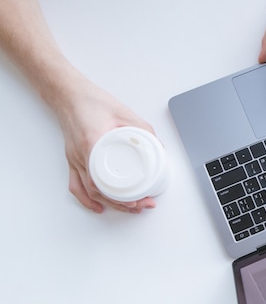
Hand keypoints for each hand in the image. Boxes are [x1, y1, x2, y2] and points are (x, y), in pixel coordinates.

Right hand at [57, 76, 157, 213]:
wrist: (69, 94)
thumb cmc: (92, 101)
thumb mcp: (124, 113)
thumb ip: (143, 129)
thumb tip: (158, 146)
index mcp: (92, 144)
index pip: (104, 180)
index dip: (121, 196)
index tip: (138, 200)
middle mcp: (80, 156)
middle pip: (99, 191)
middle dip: (122, 204)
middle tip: (142, 206)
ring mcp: (75, 159)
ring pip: (89, 192)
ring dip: (109, 204)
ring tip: (129, 209)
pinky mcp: (73, 159)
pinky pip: (75, 185)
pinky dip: (86, 200)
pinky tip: (98, 207)